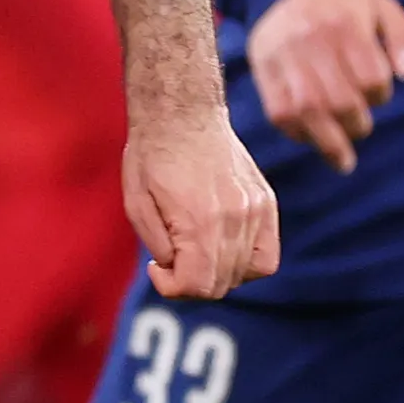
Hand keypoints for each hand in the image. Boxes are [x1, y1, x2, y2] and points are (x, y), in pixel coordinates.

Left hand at [128, 102, 280, 299]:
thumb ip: (159, 246)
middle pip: (220, 285)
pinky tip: (222, 247)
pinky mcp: (266, 203)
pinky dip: (247, 263)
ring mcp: (255, 210)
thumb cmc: (151, 156)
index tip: (157, 267)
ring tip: (195, 248)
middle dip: (191, 282)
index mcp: (200, 222)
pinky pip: (267, 255)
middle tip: (172, 258)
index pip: (199, 287)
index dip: (172, 288)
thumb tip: (177, 270)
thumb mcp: (136, 205)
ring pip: (245, 273)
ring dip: (217, 272)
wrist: (182, 114)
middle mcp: (235, 219)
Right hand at [247, 0, 403, 173]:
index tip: (377, 96)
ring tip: (342, 160)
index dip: (379, 96)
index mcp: (345, 22)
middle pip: (339, 99)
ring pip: (307, 111)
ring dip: (328, 142)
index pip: (371, 78)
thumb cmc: (341, 4)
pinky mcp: (263, 71)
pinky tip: (311, 138)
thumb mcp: (380, 5)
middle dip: (356, 125)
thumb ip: (402, 36)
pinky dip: (297, 133)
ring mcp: (283, 56)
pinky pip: (279, 113)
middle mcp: (311, 39)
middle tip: (360, 128)